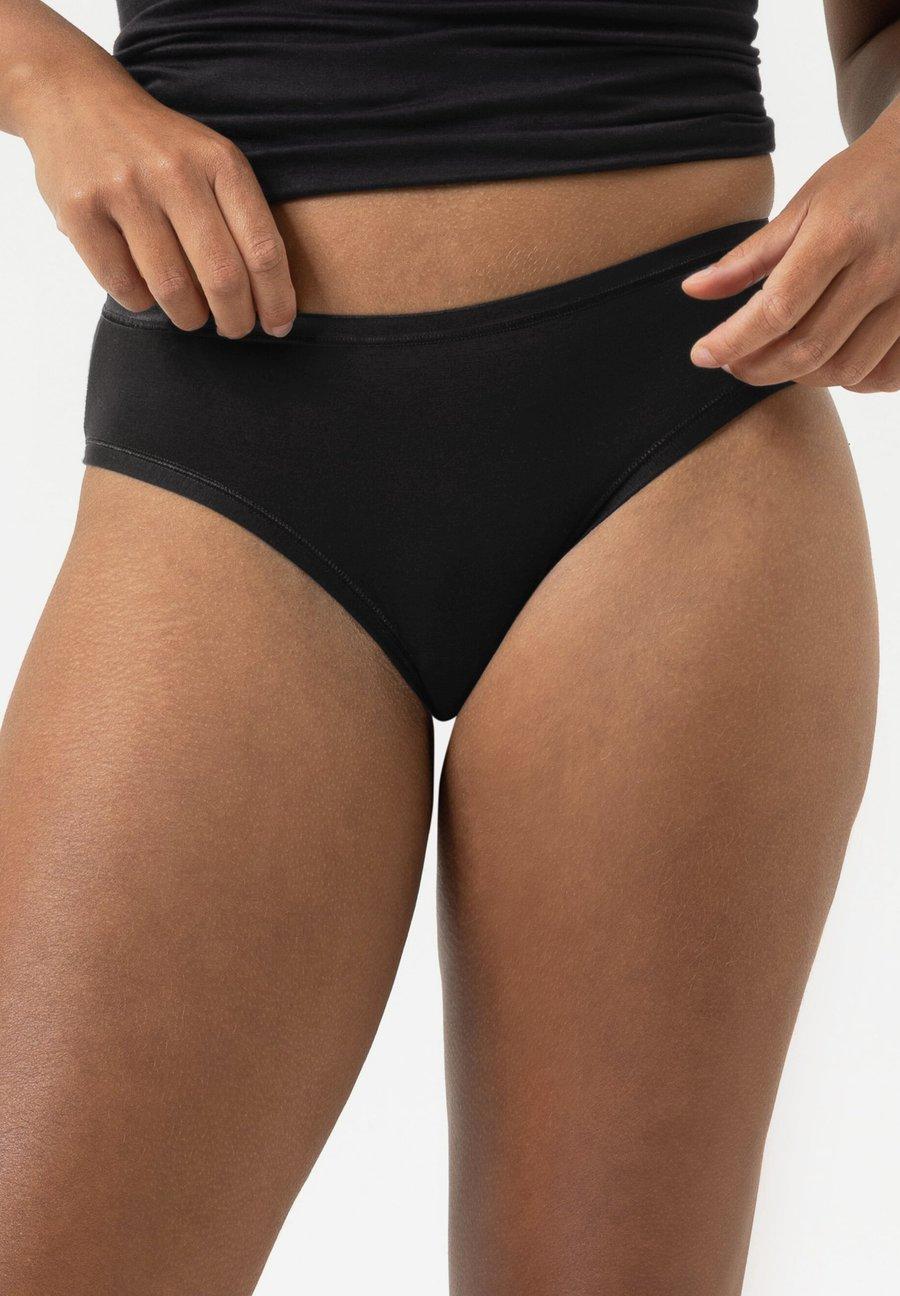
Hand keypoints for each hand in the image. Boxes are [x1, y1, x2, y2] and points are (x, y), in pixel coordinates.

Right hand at [21, 64, 295, 337]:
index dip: (276, 300)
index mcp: (219, 161)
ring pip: (172, 289)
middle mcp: (174, 172)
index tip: (278, 326)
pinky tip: (146, 290)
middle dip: (235, 320)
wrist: (75, 96)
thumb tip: (269, 298)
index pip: (263, 249)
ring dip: (189, 316)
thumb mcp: (210, 159)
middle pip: (223, 277)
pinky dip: (141, 300)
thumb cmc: (158, 146)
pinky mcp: (79, 210)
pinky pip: (123, 285)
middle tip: (234, 329)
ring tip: (191, 315)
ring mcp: (124, 189)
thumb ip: (239, 215)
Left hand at [682, 101, 899, 393]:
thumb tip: (693, 290)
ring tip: (775, 358)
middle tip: (734, 363)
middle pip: (808, 348)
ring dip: (800, 377)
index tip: (702, 354)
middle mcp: (880, 268)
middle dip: (759, 368)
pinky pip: (886, 374)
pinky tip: (827, 362)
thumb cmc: (860, 182)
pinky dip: (850, 380)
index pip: (776, 310)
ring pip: (845, 369)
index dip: (733, 341)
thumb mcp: (802, 205)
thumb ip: (748, 256)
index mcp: (840, 235)